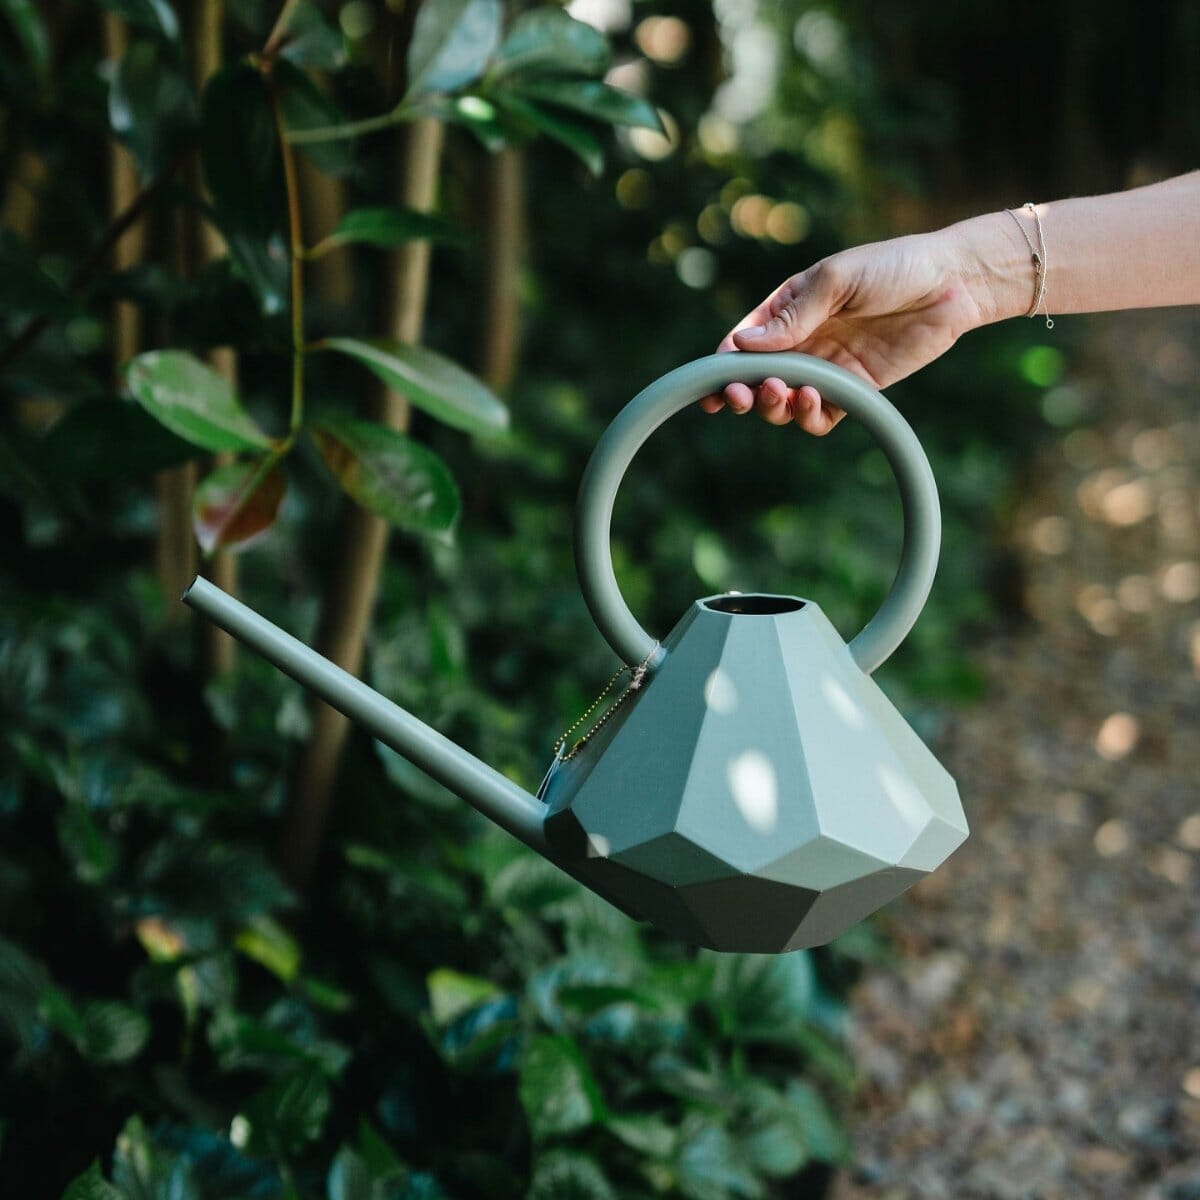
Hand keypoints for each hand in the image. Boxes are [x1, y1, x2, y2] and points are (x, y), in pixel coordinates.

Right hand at [700, 228, 990, 433]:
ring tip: (785, 393)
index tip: (713, 384)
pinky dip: (808, 417)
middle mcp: (802, 342)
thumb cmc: (893, 266)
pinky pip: (821, 415)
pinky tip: (811, 404)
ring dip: (775, 405)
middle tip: (745, 396)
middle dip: (744, 391)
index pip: (743, 343)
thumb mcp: (837, 279)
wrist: (953, 283)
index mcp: (788, 309)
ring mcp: (826, 368)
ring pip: (784, 401)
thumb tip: (742, 344)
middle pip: (757, 379)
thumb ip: (794, 315)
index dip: (723, 366)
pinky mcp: (854, 390)